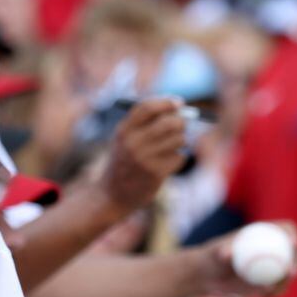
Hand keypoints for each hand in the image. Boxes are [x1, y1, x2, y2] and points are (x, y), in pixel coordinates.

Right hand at [101, 99, 186, 214]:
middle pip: (169, 122)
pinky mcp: (156, 173)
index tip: (179, 102)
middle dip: (181, 122)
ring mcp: (145, 158)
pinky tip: (166, 164)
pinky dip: (178, 158)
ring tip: (170, 148)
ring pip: (179, 139)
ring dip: (180, 141)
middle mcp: (133, 143)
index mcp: (124, 130)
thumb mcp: (125, 138)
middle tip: (183, 125)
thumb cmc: (125, 161)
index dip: (166, 102)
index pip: (148, 107)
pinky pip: (180, 157)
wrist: (113, 194)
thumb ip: (146, 122)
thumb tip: (179, 108)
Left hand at [196, 221, 296, 296]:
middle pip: (295, 252)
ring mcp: (275, 267)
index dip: (293, 235)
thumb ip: (221, 252)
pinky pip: (278, 289)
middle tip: (290, 271)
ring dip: (285, 281)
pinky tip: (262, 294)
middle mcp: (275, 249)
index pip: (287, 230)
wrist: (209, 277)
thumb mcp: (214, 252)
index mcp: (267, 233)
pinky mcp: (271, 283)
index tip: (293, 243)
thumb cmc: (211, 258)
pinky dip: (273, 293)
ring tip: (272, 287)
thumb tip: (226, 254)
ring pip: (288, 275)